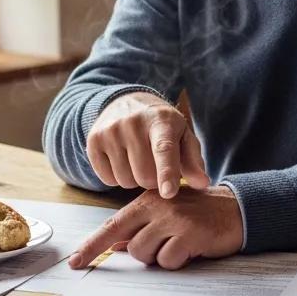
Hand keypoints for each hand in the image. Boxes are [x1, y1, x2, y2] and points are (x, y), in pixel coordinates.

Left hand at [68, 185, 243, 269]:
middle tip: (168, 243)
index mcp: (148, 200)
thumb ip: (141, 227)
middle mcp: (158, 206)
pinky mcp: (190, 233)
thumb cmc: (198, 214)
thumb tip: (113, 246)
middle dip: (146, 254)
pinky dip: (179, 261)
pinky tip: (193, 247)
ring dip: (163, 257)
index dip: (92, 245)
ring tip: (182, 243)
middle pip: (131, 246)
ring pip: (147, 255)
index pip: (112, 225)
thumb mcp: (167, 214)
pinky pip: (169, 261)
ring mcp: (174, 218)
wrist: (236, 209)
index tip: (75, 262)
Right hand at [87, 91, 209, 197]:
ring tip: (138, 160)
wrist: (126, 102)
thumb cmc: (161, 126)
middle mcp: (133, 123)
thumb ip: (193, 161)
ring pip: (125, 181)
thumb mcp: (183, 137)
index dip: (167, 173)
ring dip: (134, 179)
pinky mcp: (93, 140)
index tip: (168, 193)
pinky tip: (122, 160)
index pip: (164, 150)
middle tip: (154, 165)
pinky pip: (107, 180)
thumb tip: (202, 184)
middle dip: (153, 180)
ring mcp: (110, 130)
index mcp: (161, 120)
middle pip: (145, 176)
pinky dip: (117, 177)